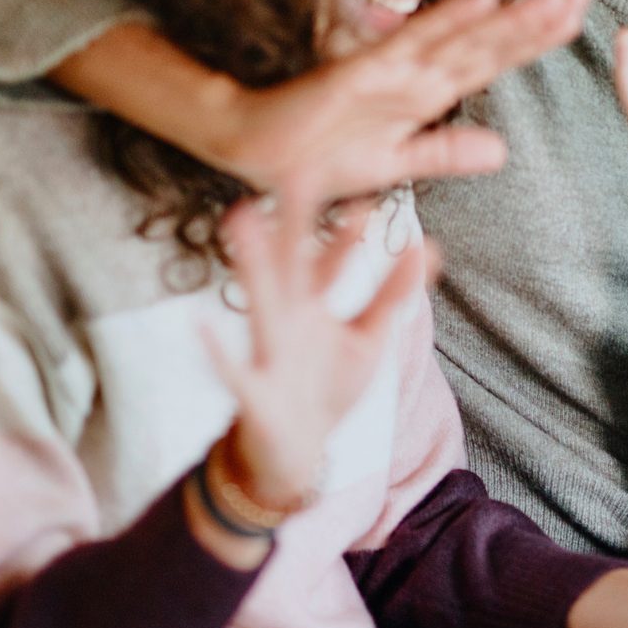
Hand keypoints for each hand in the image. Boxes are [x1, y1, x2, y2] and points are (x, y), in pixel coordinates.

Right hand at [202, 178, 426, 505]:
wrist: (295, 454)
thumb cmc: (327, 388)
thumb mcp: (367, 341)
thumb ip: (392, 297)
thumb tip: (428, 247)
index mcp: (313, 306)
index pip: (331, 260)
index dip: (349, 234)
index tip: (369, 198)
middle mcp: (287, 318)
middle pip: (292, 265)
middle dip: (294, 225)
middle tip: (295, 173)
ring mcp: (267, 351)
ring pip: (260, 300)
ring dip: (253, 262)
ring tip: (241, 217)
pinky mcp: (253, 392)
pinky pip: (233, 369)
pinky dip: (216, 351)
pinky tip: (198, 324)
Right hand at [221, 0, 589, 196]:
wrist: (256, 155)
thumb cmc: (318, 158)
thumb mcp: (394, 165)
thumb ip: (444, 155)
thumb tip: (501, 151)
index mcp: (426, 98)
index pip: (491, 64)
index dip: (534, 43)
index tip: (577, 20)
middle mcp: (417, 76)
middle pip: (490, 45)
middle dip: (538, 21)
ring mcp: (393, 71)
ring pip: (465, 39)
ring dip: (512, 17)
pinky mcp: (364, 73)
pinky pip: (414, 43)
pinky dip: (449, 20)